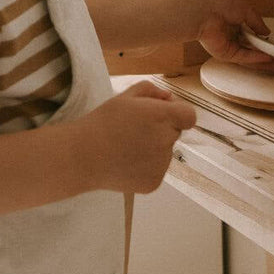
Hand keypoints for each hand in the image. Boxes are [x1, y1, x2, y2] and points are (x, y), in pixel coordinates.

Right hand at [78, 81, 195, 193]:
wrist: (84, 156)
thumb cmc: (103, 121)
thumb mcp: (125, 96)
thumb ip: (151, 91)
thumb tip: (168, 98)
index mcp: (162, 117)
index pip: (189, 116)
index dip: (178, 113)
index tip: (162, 114)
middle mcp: (166, 141)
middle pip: (175, 133)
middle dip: (161, 129)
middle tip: (135, 129)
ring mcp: (162, 165)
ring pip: (165, 152)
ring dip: (154, 148)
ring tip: (127, 147)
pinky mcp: (154, 182)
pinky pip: (156, 170)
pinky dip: (146, 166)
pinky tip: (126, 162)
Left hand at [196, 0, 273, 71]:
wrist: (203, 14)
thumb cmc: (220, 6)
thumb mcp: (245, 9)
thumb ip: (257, 21)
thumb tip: (266, 32)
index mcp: (235, 20)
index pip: (252, 32)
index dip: (263, 38)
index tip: (273, 43)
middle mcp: (232, 34)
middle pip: (251, 46)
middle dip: (265, 52)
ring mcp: (229, 45)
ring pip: (249, 55)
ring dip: (262, 59)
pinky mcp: (226, 54)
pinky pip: (244, 57)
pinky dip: (256, 58)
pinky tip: (267, 59)